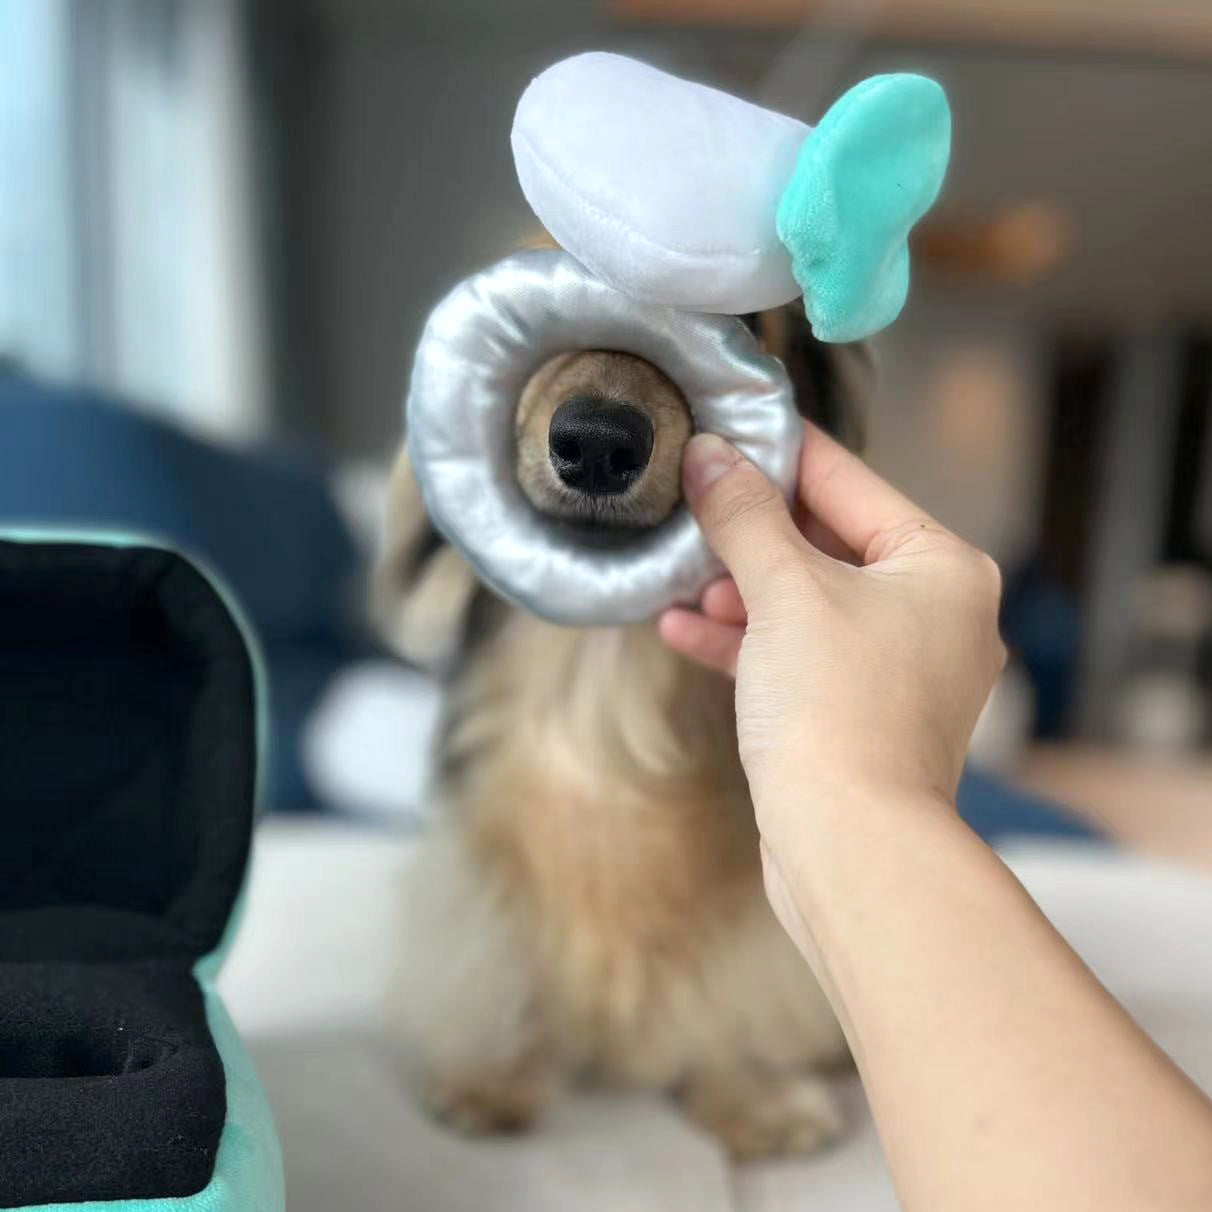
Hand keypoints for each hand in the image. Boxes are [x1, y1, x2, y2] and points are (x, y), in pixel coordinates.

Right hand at [659, 428, 1004, 912]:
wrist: (848, 844)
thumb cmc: (840, 712)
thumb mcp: (785, 592)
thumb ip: (745, 516)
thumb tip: (711, 456)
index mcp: (941, 568)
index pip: (851, 482)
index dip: (782, 454)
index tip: (729, 428)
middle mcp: (933, 613)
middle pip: (827, 543)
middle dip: (752, 531)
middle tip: (692, 501)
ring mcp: (897, 668)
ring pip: (807, 602)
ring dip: (741, 588)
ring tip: (680, 571)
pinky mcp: (858, 711)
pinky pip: (798, 654)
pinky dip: (747, 639)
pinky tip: (683, 626)